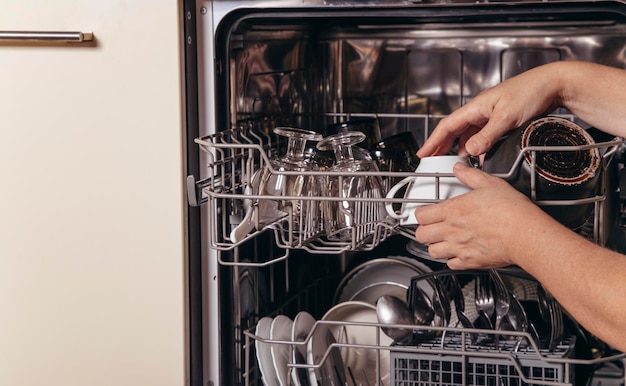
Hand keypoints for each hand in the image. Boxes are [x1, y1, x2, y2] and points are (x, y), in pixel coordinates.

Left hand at [413, 163, 554, 268]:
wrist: (525, 234)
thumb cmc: (511, 210)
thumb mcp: (489, 184)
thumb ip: (470, 176)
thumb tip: (459, 169)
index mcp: (452, 211)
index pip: (421, 215)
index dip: (420, 213)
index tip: (425, 212)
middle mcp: (451, 231)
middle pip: (421, 235)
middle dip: (423, 230)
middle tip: (430, 227)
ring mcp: (459, 248)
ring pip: (431, 252)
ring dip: (434, 246)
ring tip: (442, 240)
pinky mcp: (470, 262)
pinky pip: (450, 264)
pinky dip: (451, 260)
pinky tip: (457, 252)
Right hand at [417, 64, 561, 157]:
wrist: (554, 84)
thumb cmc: (532, 92)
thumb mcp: (507, 118)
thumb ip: (487, 136)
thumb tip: (469, 151)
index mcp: (476, 107)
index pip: (447, 126)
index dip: (433, 141)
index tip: (423, 153)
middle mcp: (480, 110)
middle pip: (454, 131)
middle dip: (441, 146)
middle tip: (432, 160)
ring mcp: (490, 115)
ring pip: (468, 135)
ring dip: (460, 149)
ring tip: (455, 163)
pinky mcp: (502, 120)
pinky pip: (482, 136)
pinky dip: (478, 148)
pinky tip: (480, 158)